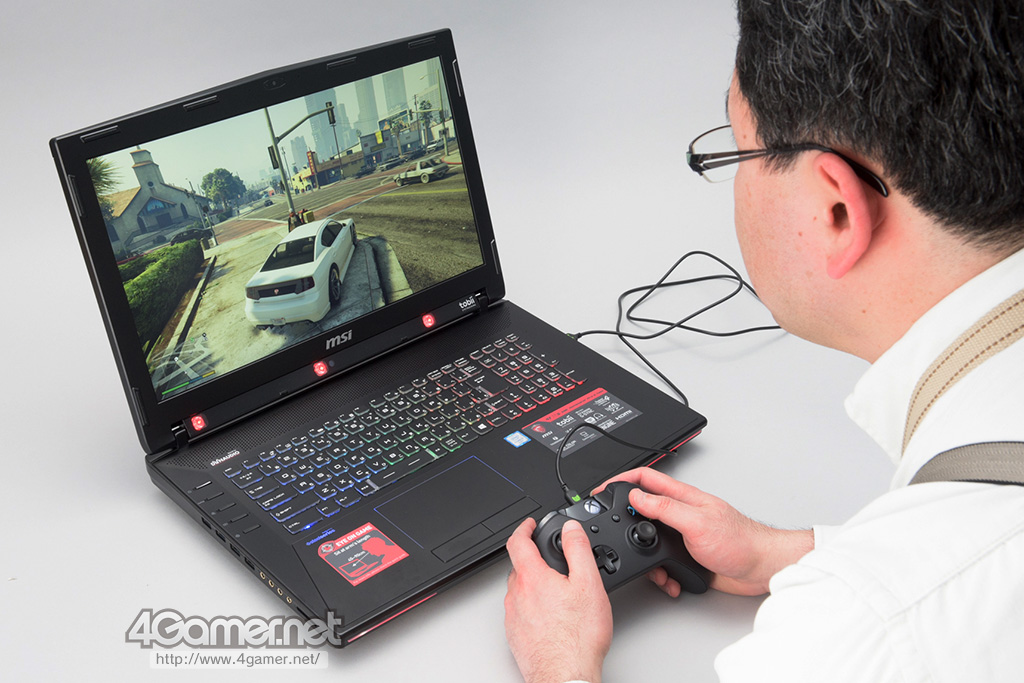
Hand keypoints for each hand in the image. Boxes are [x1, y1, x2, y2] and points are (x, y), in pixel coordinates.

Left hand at [505, 517, 611, 682]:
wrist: (566, 675)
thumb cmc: (578, 638)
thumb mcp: (588, 585)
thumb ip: (578, 550)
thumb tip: (571, 529)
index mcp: (532, 577)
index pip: (518, 541)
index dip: (524, 528)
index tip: (530, 525)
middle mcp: (516, 595)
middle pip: (519, 567)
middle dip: (533, 560)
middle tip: (551, 561)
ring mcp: (512, 617)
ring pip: (519, 590)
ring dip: (532, 585)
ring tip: (556, 592)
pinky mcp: (514, 636)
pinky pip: (519, 612)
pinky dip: (531, 607)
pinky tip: (550, 617)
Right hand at [599, 468, 813, 596]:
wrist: (761, 569)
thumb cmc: (740, 541)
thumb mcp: (697, 522)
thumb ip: (665, 507)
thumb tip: (637, 496)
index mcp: (683, 498)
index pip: (646, 479)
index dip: (622, 479)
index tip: (603, 488)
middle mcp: (681, 514)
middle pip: (643, 509)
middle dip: (626, 520)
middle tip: (612, 528)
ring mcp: (683, 535)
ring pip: (650, 540)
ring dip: (646, 556)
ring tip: (651, 566)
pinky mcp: (687, 556)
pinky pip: (663, 563)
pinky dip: (662, 574)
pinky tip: (669, 579)